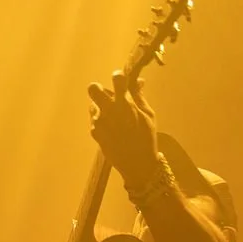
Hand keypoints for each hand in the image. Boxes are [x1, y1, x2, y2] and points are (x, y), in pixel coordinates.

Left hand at [88, 70, 158, 191]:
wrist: (137, 165)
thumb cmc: (147, 138)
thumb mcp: (148, 115)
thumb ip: (139, 96)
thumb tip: (138, 80)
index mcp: (125, 104)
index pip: (117, 79)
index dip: (118, 76)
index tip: (121, 80)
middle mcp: (109, 111)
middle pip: (93, 89)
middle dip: (99, 89)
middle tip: (109, 97)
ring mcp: (99, 122)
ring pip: (94, 105)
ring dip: (102, 108)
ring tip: (115, 120)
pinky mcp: (94, 133)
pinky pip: (94, 119)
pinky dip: (102, 121)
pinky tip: (113, 130)